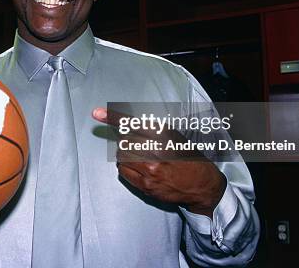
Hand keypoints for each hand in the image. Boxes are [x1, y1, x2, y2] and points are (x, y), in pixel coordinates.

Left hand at [92, 107, 225, 217]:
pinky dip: (126, 167)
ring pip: (122, 156)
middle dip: (127, 141)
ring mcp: (150, 169)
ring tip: (140, 157)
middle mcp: (156, 151)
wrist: (202, 185)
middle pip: (124, 140)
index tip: (96, 113)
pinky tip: (138, 167)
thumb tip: (126, 125)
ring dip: (126, 154)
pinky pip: (123, 171)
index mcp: (164, 135)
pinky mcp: (146, 185)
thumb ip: (152, 130)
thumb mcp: (174, 136)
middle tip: (139, 145)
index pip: (133, 123)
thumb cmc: (188, 158)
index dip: (113, 117)